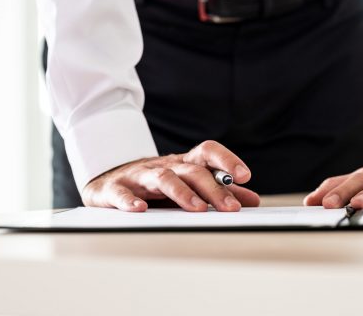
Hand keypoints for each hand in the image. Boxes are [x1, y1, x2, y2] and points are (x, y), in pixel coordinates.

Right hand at [82, 140, 259, 211]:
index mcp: (184, 164)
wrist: (109, 180)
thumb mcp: (188, 185)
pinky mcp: (115, 189)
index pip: (207, 152)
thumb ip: (220, 191)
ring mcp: (139, 176)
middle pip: (192, 171)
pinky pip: (122, 192)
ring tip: (198, 209)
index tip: (245, 176)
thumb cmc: (156, 185)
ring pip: (163, 179)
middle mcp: (164, 166)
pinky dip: (130, 201)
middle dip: (213, 188)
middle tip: (230, 208)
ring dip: (182, 193)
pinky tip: (140, 209)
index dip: (227, 160)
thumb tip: (253, 200)